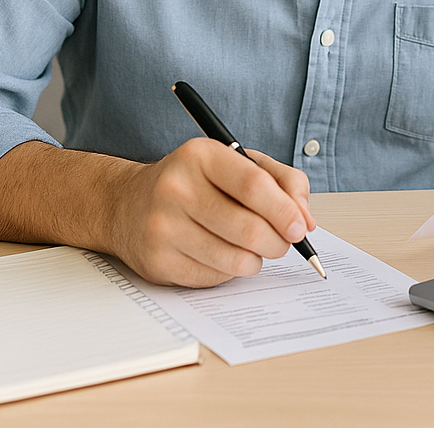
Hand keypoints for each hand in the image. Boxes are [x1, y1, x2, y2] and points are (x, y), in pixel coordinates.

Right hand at [107, 138, 315, 287]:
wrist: (127, 205)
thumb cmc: (194, 182)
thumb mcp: (237, 163)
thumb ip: (282, 181)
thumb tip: (306, 220)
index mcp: (199, 156)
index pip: (253, 185)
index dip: (285, 211)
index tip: (300, 227)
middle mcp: (176, 189)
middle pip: (248, 229)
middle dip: (278, 243)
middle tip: (283, 243)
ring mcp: (163, 227)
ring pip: (236, 259)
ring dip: (256, 260)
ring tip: (251, 248)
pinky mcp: (158, 262)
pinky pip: (216, 277)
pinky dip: (230, 271)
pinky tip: (220, 254)